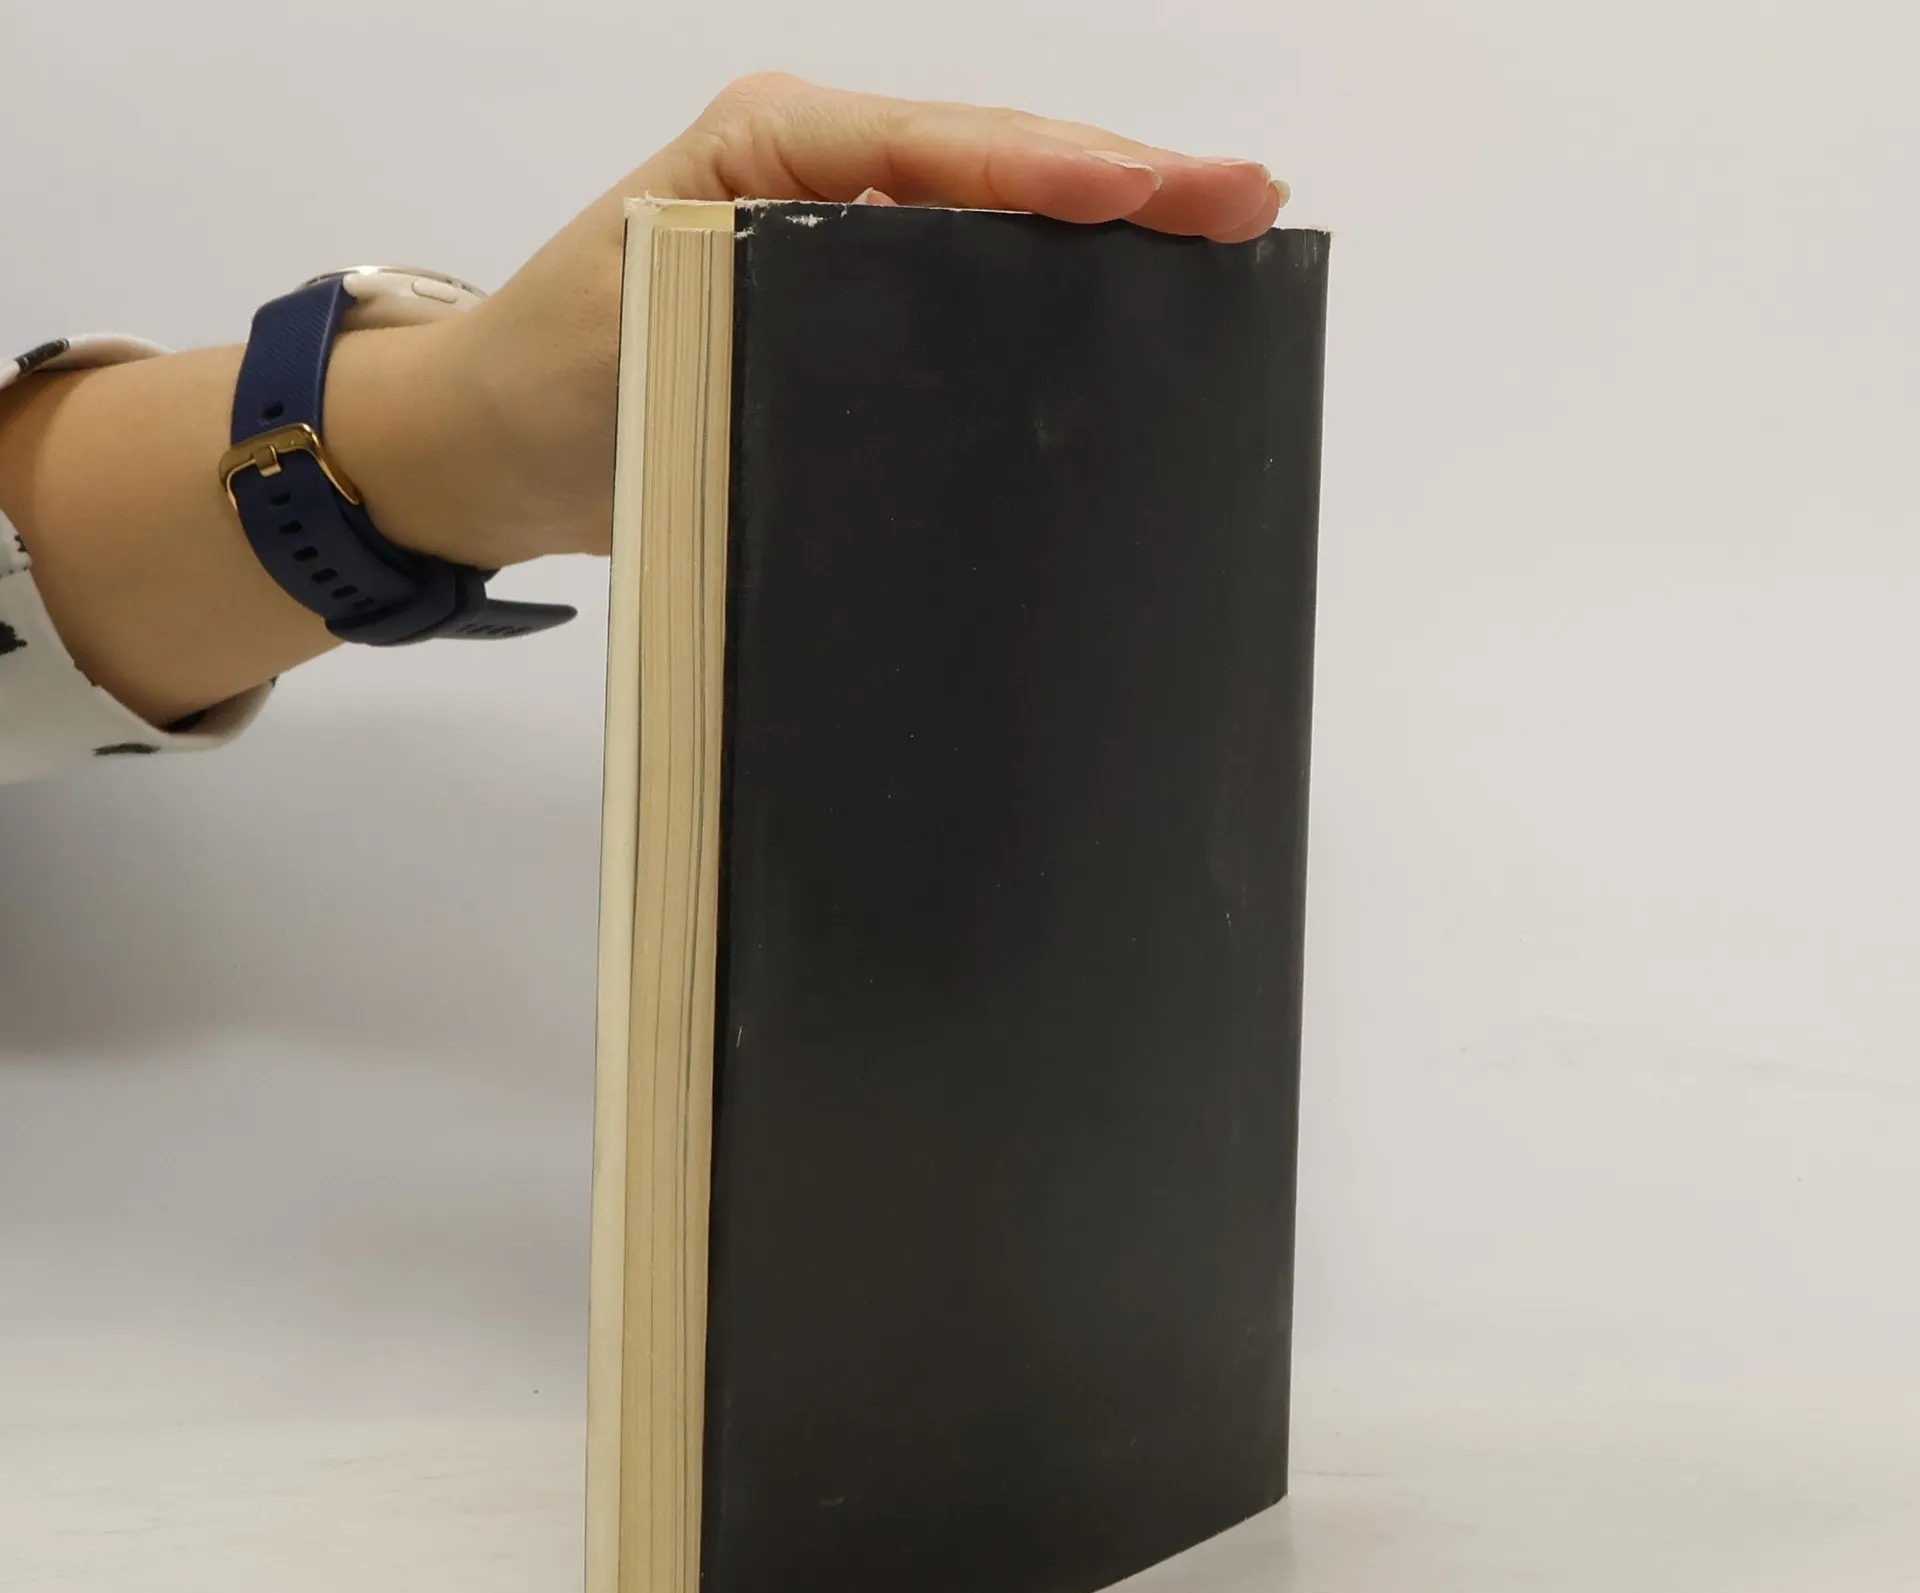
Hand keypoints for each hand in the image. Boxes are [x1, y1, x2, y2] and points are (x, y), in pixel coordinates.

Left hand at [371, 75, 1286, 570]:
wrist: (491, 448)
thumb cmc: (547, 387)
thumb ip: (772, 329)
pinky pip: (963, 283)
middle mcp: (814, 178)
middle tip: (1248, 200)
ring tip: (1221, 242)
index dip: (1044, 169)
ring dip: (1103, 233)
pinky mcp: (846, 304)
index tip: (1147, 192)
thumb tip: (909, 379)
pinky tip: (1121, 313)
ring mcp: (838, 238)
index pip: (929, 148)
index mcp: (764, 153)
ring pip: (993, 220)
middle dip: (1122, 182)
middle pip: (992, 165)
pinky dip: (1046, 291)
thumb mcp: (646, 344)